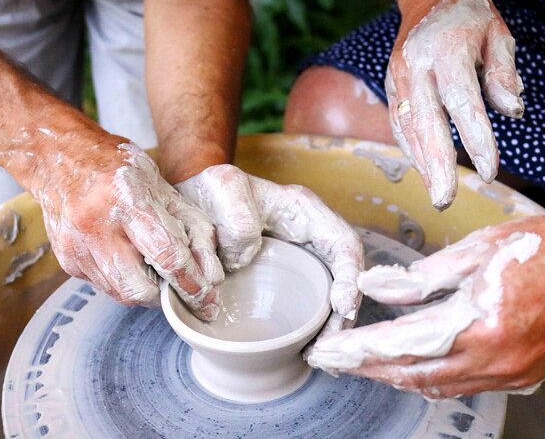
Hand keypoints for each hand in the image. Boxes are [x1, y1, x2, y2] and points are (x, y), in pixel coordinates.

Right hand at [30, 135, 223, 320]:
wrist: (60, 158)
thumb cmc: (119, 169)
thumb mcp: (162, 187)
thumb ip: (192, 228)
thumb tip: (212, 275)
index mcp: (126, 199)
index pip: (167, 255)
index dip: (193, 283)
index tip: (208, 300)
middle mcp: (96, 226)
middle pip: (140, 288)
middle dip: (166, 293)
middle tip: (178, 283)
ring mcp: (76, 246)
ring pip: (121, 294)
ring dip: (145, 288)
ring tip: (151, 264)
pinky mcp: (66, 261)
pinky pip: (104, 286)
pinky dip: (122, 280)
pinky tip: (126, 256)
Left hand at [176, 164, 363, 331]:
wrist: (195, 197)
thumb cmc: (213, 189)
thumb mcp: (223, 189)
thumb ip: (237, 217)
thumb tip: (247, 258)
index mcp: (305, 211)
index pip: (344, 244)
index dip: (350, 275)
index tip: (341, 306)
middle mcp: (311, 235)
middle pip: (345, 276)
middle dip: (344, 313)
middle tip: (328, 347)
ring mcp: (301, 256)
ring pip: (330, 293)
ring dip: (331, 326)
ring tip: (317, 355)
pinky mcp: (287, 275)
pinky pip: (309, 302)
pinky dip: (313, 326)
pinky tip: (305, 349)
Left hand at [306, 211, 544, 397]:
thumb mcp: (476, 251)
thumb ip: (420, 277)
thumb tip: (376, 287)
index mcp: (480, 324)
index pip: (400, 345)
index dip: (358, 350)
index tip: (327, 351)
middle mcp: (494, 360)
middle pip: (413, 374)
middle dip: (367, 369)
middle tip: (333, 360)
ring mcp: (511, 373)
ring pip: (437, 386)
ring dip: (395, 375)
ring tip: (362, 363)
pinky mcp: (522, 375)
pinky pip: (463, 385)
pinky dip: (429, 377)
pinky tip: (411, 366)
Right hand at [387, 0, 523, 208]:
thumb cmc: (468, 16)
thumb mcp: (497, 33)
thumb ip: (503, 71)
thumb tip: (512, 111)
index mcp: (445, 50)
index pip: (462, 102)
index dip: (476, 139)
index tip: (489, 171)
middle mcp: (415, 65)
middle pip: (426, 123)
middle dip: (437, 165)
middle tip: (446, 199)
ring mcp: (397, 77)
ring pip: (407, 128)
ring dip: (422, 164)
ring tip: (437, 193)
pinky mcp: (389, 85)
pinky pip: (397, 123)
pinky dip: (410, 149)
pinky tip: (424, 170)